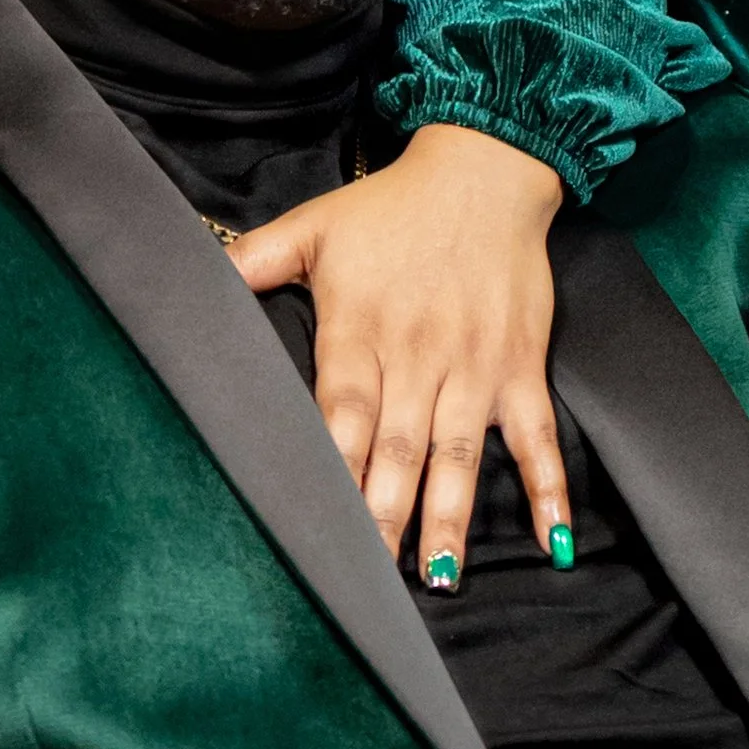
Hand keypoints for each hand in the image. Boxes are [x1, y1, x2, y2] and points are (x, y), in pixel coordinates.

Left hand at [227, 127, 570, 579]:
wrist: (485, 166)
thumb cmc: (391, 206)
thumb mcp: (313, 225)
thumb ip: (254, 261)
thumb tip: (195, 279)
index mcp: (360, 327)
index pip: (341, 412)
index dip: (331, 469)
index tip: (316, 523)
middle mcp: (418, 353)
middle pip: (396, 447)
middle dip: (382, 516)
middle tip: (369, 582)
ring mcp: (473, 364)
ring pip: (460, 454)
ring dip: (450, 518)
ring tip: (438, 578)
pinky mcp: (520, 366)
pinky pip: (537, 436)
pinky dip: (548, 489)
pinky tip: (554, 542)